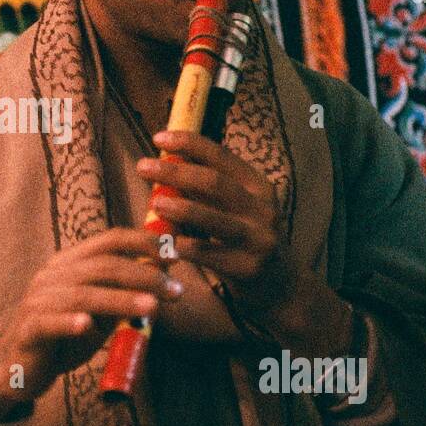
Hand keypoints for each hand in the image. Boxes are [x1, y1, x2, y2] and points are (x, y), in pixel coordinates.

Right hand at [0, 227, 182, 421]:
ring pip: (83, 295)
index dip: (143, 243)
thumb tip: (162, 282)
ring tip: (152, 307)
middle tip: (175, 290)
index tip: (174, 255)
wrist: (19, 367)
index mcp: (70, 263)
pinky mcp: (29, 330)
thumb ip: (122, 295)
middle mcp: (53, 275)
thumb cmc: (64, 336)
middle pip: (102, 266)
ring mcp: (38, 301)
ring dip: (121, 300)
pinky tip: (87, 327)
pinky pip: (49, 323)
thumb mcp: (98, 312)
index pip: (109, 241)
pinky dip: (69, 323)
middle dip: (143, 275)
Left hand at [136, 131, 354, 359]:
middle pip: (214, 182)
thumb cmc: (246, 242)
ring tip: (155, 201)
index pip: (221, 156)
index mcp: (258, 187)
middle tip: (143, 166)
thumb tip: (165, 165)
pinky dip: (184, 247)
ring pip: (213, 218)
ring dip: (181, 208)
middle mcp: (262, 209)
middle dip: (176, 172)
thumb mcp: (237, 210)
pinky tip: (163, 243)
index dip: (189, 143)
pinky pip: (209, 254)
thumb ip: (207, 191)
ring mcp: (258, 239)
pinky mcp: (248, 267)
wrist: (282, 288)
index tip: (159, 137)